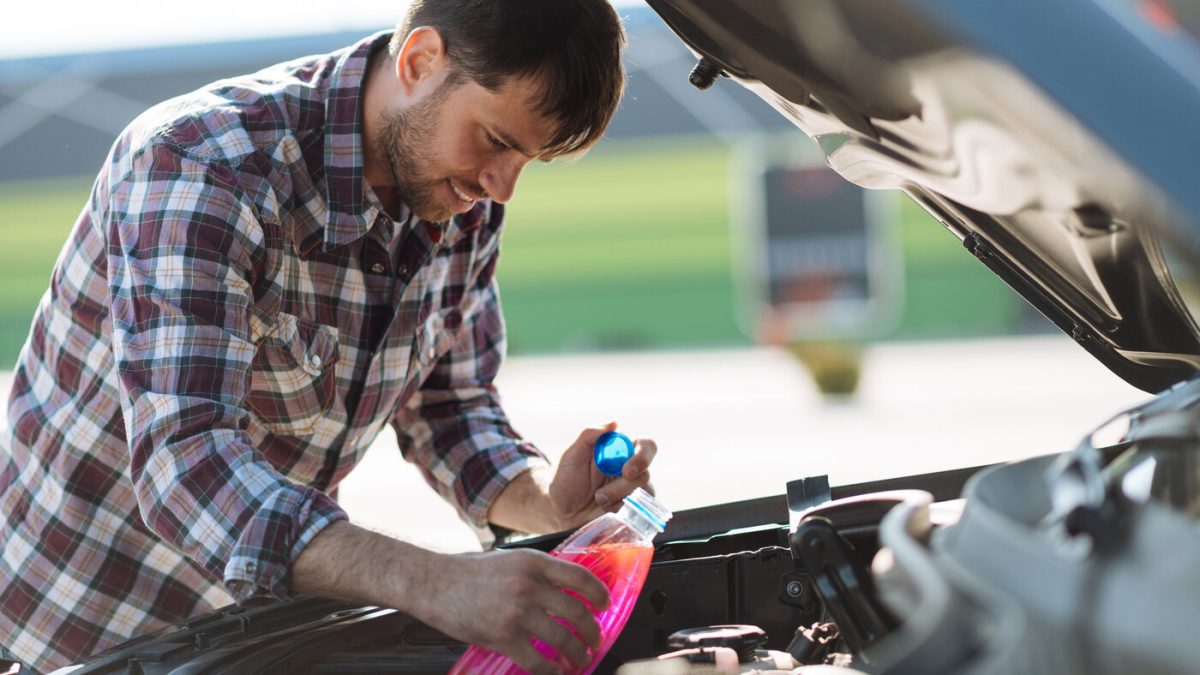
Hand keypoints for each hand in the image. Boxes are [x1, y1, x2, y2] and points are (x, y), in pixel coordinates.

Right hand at [421, 548, 609, 673]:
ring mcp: (517, 613)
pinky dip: (551, 669)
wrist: (436, 584)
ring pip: (562, 639)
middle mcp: (529, 586)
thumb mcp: (512, 559)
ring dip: (577, 653)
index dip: (599, 593)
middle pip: (577, 612)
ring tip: (580, 658)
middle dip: (592, 631)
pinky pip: (537, 661)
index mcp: (534, 563)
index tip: (605, 605)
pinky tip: (556, 670)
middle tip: (595, 639)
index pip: (580, 577)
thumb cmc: (471, 572)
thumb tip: (568, 589)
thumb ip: (539, 572)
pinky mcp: (503, 637)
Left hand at [548, 422, 656, 529]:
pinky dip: (620, 509)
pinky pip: (639, 509)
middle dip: (627, 483)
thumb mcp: (571, 456)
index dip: (642, 456)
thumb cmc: (565, 481)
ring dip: (617, 496)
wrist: (561, 513)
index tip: (626, 471)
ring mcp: (632, 490)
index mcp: (619, 451)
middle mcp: (630, 468)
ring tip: (598, 499)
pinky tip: (605, 509)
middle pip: (646, 470)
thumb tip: (613, 423)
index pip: (645, 445)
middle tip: (607, 490)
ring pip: (643, 491)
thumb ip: (589, 436)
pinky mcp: (633, 509)